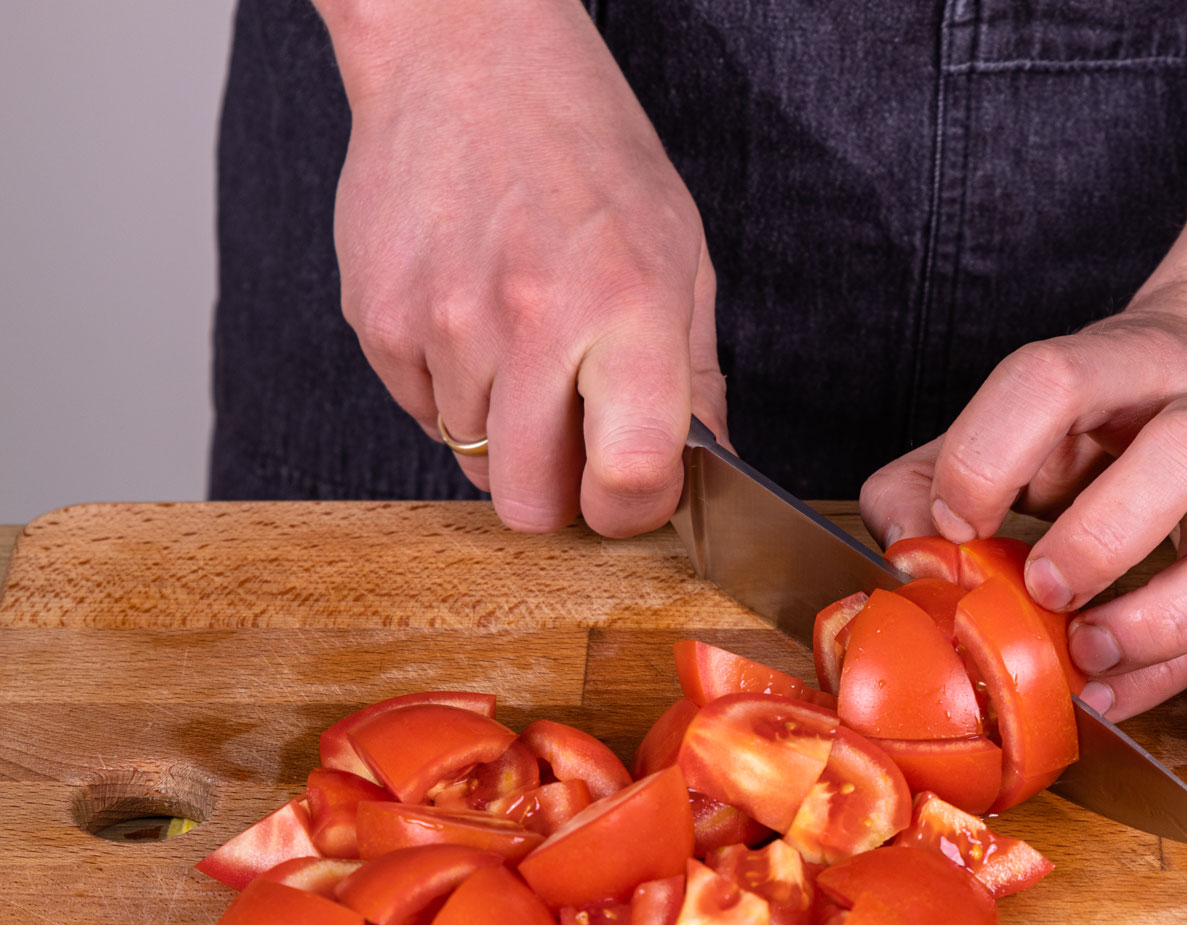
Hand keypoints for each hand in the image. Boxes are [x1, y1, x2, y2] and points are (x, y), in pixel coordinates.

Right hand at [324, 0, 722, 534]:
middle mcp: (531, 321)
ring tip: (524, 341)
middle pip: (529, 505)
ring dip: (506, 429)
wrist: (465, 56)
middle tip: (576, 439)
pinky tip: (475, 315)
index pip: (628, 477)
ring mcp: (442, 324)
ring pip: (474, 459)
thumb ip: (693, 376)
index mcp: (625, 306)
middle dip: (558, 493)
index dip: (635, 508)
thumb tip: (711, 470)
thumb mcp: (678, 252)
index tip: (637, 490)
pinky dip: (452, 388)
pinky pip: (422, 411)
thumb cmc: (586, 147)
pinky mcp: (378, 321)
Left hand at [860, 206, 1186, 719]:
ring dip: (1158, 617)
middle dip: (1102, 534)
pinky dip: (1168, 673)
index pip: (1058, 379)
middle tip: (1038, 587)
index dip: (991, 453)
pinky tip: (1104, 691)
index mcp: (1127, 361)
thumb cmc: (1117, 408)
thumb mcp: (1027, 412)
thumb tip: (900, 547)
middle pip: (1183, 450)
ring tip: (1084, 651)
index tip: (953, 522)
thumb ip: (941, 467)